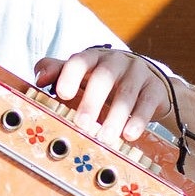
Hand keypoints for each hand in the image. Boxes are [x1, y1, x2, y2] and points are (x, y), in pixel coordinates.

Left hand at [36, 45, 171, 150]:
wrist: (152, 84)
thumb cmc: (109, 82)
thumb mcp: (85, 75)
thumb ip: (59, 72)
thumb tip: (39, 78)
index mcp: (95, 58)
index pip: (80, 61)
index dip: (69, 75)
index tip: (62, 94)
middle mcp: (117, 61)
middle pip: (104, 77)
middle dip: (92, 101)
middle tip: (82, 124)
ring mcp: (138, 73)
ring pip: (127, 93)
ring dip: (115, 116)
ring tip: (106, 138)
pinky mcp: (155, 89)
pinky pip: (147, 103)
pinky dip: (138, 120)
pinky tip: (129, 135)